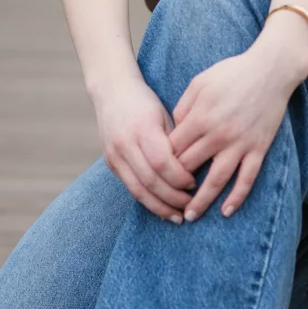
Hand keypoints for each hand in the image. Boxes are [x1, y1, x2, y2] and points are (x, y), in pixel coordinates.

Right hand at [95, 79, 195, 221]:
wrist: (112, 91)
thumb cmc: (146, 102)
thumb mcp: (165, 115)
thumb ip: (176, 141)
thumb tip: (198, 167)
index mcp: (143, 128)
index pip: (162, 162)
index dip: (180, 177)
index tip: (195, 184)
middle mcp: (125, 143)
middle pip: (150, 180)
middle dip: (173, 198)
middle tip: (191, 206)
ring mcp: (114, 155)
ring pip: (138, 190)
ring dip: (160, 207)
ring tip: (178, 217)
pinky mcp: (110, 163)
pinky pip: (130, 188)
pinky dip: (147, 201)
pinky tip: (161, 209)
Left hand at [168, 43, 300, 221]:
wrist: (270, 70)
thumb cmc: (232, 73)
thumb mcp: (199, 83)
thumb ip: (183, 107)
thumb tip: (173, 130)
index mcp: (200, 117)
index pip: (173, 149)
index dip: (163, 162)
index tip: (157, 171)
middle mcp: (218, 135)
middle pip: (190, 167)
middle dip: (176, 184)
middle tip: (165, 199)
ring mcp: (240, 144)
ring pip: (217, 180)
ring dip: (201, 201)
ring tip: (189, 216)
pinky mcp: (258, 148)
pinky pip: (247, 178)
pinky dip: (237, 197)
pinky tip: (226, 211)